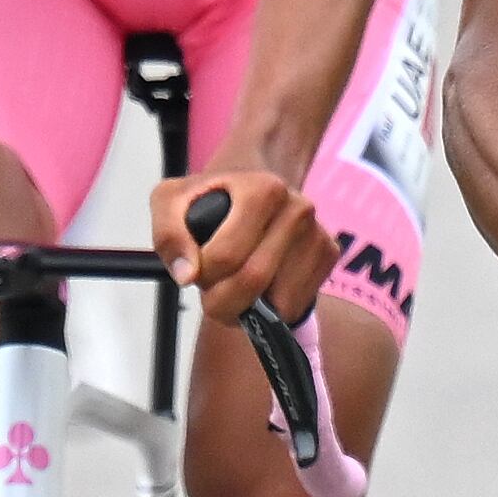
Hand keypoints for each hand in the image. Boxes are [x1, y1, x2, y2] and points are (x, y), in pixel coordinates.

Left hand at [154, 171, 331, 322]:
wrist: (255, 185)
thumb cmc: (212, 198)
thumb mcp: (172, 201)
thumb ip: (169, 234)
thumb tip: (187, 275)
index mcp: (264, 189)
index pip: (226, 256)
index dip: (202, 274)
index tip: (195, 268)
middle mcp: (299, 209)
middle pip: (253, 281)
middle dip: (222, 301)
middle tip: (211, 292)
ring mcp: (318, 233)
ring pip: (278, 303)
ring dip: (247, 309)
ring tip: (234, 285)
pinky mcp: (329, 255)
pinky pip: (296, 306)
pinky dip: (271, 311)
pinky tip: (259, 288)